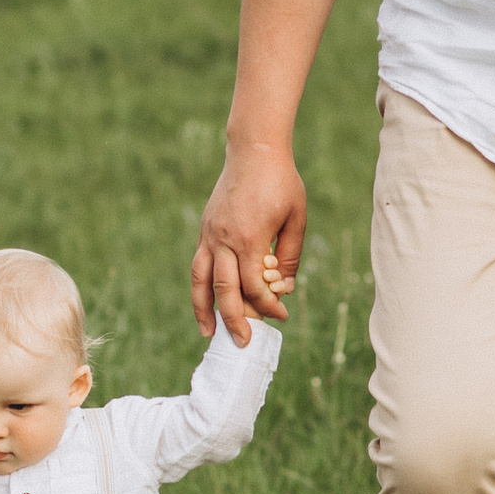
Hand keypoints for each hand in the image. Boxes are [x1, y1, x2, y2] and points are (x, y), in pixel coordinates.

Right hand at [190, 148, 305, 341]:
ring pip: (202, 281)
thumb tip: (283, 287)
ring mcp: (210, 235)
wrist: (254, 151)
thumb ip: (289, 255)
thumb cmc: (281, 183)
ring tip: (209, 334)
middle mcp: (224, 240)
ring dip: (204, 311)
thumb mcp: (296, 218)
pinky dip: (199, 287)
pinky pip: (198, 266)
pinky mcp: (205, 230)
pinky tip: (204, 303)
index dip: (269, 306)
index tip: (282, 315)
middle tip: (245, 342)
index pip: (255, 286)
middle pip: (225, 291)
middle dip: (236, 320)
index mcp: (249, 239)